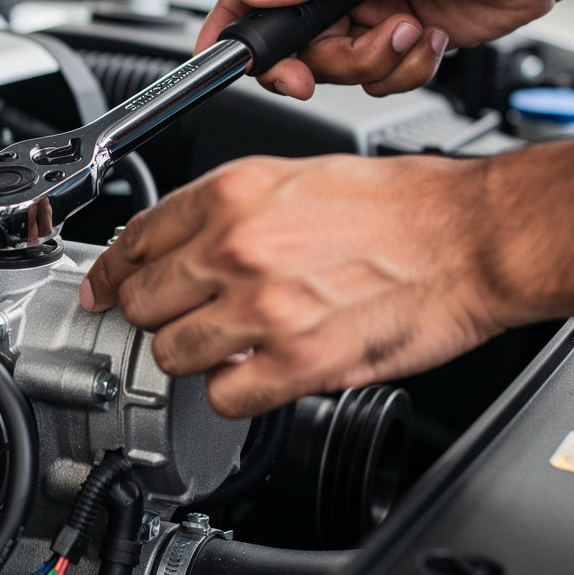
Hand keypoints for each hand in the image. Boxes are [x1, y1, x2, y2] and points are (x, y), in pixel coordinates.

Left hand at [80, 153, 506, 416]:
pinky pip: (223, 398)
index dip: (111, 271)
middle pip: (142, 302)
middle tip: (176, 317)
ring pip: (171, 353)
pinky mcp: (298, 363)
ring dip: (189, 355)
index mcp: (233, 195)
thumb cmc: (398, 205)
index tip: (103, 289)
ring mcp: (263, 309)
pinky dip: (230, 392)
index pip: (136, 240)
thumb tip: (178, 243)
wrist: (470, 237)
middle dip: (152, 314)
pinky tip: (252, 374)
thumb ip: (226, 211)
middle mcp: (237, 249)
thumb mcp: (296, 177)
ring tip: (222, 345)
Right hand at [198, 0, 555, 99]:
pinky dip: (403, 69)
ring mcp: (364, 9)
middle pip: (293, 39)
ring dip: (375, 60)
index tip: (216, 53)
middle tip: (329, 66)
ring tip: (411, 30)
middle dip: (322, 58)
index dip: (232, 19)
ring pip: (334, 66)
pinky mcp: (392, 38)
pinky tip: (430, 38)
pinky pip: (373, 78)